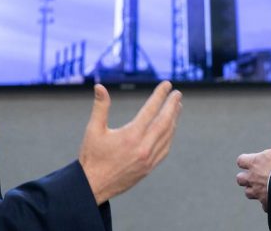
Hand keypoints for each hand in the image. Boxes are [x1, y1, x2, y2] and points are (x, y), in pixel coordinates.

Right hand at [79, 81, 181, 204]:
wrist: (94, 186)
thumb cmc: (92, 157)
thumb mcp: (93, 130)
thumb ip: (100, 107)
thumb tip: (99, 86)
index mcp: (131, 136)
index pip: (151, 110)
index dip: (160, 95)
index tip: (167, 84)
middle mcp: (143, 147)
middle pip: (164, 121)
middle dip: (172, 105)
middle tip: (177, 93)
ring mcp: (149, 159)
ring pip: (167, 135)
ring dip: (174, 119)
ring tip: (177, 107)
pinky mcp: (149, 167)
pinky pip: (165, 148)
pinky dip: (170, 135)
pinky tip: (170, 128)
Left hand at [236, 129, 270, 211]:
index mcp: (254, 163)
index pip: (241, 160)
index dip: (245, 160)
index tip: (251, 160)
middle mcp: (252, 178)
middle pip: (240, 179)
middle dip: (245, 178)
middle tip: (255, 176)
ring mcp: (257, 192)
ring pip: (248, 193)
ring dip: (254, 191)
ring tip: (263, 188)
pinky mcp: (266, 203)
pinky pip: (263, 205)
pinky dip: (267, 203)